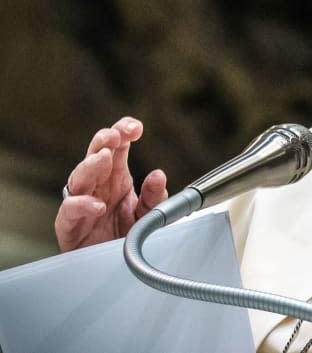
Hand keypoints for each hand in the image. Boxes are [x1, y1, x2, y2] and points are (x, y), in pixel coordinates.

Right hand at [54, 117, 167, 250]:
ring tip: (104, 158)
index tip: (135, 128)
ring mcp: (82, 203)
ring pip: (79, 177)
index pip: (117, 146)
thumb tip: (159, 175)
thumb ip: (154, 196)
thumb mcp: (148, 213)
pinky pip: (69, 212)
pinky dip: (81, 206)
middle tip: (114, 136)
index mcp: (116, 176)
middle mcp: (98, 185)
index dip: (123, 132)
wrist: (116, 267)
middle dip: (103, 141)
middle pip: (95, 155)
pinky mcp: (70, 226)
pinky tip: (97, 205)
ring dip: (90, 166)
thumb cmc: (127, 235)